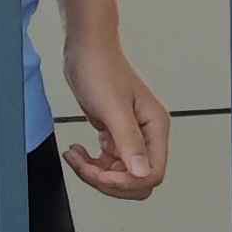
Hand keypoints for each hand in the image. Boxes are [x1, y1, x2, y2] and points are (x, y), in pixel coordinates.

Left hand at [63, 34, 168, 201]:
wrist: (86, 51)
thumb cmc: (101, 69)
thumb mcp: (113, 108)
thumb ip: (129, 142)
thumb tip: (142, 173)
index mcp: (155, 128)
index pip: (153, 173)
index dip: (127, 181)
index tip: (102, 172)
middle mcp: (148, 135)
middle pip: (137, 180)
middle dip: (109, 181)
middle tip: (87, 167)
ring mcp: (131, 136)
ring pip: (119, 174)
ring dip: (95, 172)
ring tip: (76, 157)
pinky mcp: (115, 135)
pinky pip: (107, 163)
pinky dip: (91, 164)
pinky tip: (78, 152)